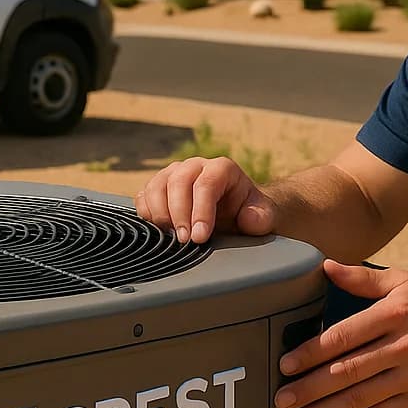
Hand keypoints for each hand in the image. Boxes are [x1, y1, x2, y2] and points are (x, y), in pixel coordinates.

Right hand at [134, 156, 275, 243]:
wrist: (234, 212)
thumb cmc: (247, 213)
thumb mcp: (263, 216)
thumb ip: (261, 216)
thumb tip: (248, 219)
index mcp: (222, 169)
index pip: (206, 184)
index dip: (201, 211)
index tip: (200, 237)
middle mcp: (195, 166)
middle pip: (178, 181)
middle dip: (179, 214)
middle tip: (184, 241)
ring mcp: (174, 175)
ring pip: (157, 186)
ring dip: (160, 214)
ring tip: (170, 238)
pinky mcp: (158, 188)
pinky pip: (144, 195)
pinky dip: (146, 213)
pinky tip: (158, 231)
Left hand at [275, 260, 407, 407]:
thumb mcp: (405, 282)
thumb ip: (363, 278)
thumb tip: (326, 266)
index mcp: (396, 313)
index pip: (345, 336)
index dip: (312, 352)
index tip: (285, 364)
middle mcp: (404, 346)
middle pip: (348, 371)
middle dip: (310, 389)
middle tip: (280, 400)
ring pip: (360, 399)